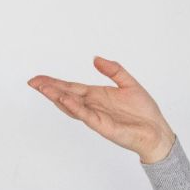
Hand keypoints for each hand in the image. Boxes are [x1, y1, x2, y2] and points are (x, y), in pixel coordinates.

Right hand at [28, 56, 177, 162]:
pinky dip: (75, 107)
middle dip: (49, 89)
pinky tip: (65, 99)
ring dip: (57, 97)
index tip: (38, 78)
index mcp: (96, 96)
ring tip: (43, 89)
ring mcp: (95, 116)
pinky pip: (86, 115)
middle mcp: (92, 106)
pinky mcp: (103, 125)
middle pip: (65, 95)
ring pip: (71, 106)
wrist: (156, 131)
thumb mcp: (128, 83)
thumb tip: (95, 58)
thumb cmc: (144, 112)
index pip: (70, 87)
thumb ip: (113, 69)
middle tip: (33, 82)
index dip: (54, 82)